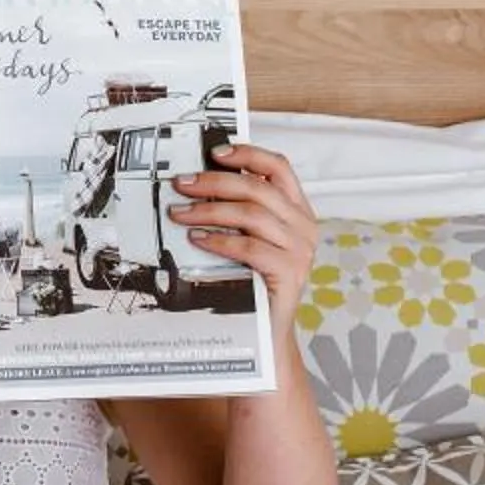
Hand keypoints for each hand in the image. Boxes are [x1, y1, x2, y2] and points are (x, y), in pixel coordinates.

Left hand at [170, 144, 318, 341]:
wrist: (267, 331)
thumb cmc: (255, 280)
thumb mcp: (252, 237)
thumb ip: (240, 210)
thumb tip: (201, 181)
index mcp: (297, 210)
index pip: (279, 167)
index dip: (248, 153)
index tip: (214, 152)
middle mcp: (303, 226)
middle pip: (258, 187)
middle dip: (214, 182)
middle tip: (182, 184)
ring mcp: (300, 250)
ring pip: (252, 214)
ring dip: (210, 210)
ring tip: (181, 214)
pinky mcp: (289, 273)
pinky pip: (250, 246)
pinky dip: (220, 240)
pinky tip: (198, 239)